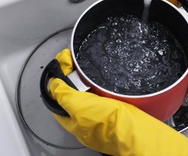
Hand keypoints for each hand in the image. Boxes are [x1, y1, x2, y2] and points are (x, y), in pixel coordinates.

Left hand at [49, 49, 187, 155]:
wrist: (134, 128)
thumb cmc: (108, 124)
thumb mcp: (80, 108)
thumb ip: (64, 96)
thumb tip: (53, 85)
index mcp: (71, 119)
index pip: (58, 94)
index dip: (58, 77)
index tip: (62, 60)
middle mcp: (83, 115)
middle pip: (71, 90)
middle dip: (70, 74)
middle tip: (72, 58)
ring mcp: (98, 109)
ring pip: (86, 89)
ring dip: (83, 76)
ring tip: (83, 62)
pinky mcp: (112, 105)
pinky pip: (100, 91)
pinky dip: (97, 81)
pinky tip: (99, 74)